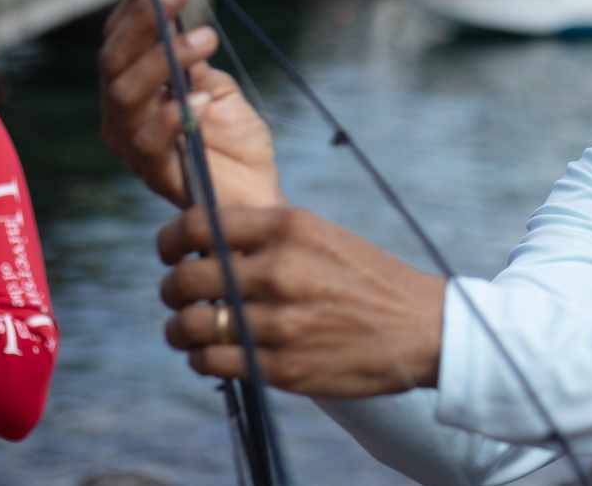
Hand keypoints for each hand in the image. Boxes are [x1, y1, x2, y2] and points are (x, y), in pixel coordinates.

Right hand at [99, 0, 280, 207]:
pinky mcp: (153, 172)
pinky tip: (202, 98)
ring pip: (125, 93)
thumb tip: (175, 6)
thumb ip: (190, 57)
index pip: (117, 39)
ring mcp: (131, 144)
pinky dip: (173, 114)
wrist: (255, 196)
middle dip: (145, 19)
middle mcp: (121, 114)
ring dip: (163, 58)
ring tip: (205, 39)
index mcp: (132, 88)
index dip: (134, 6)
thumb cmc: (234, 142)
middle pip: (113, 60)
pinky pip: (149, 140)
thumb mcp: (215, 87)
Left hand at [157, 205, 445, 397]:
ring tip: (186, 330)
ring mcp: (279, 321)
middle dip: (171, 289)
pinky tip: (212, 354)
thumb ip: (265, 236)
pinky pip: (211, 361)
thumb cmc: (367, 279)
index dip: (170, 240)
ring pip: (190, 325)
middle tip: (176, 295)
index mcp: (290, 227)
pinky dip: (201, 358)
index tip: (170, 252)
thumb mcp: (321, 236)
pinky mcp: (281, 366)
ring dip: (178, 328)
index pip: (197, 225)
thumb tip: (202, 241)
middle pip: (185, 278)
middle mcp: (280, 270)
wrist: (421, 328)